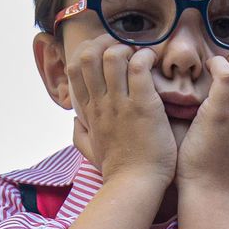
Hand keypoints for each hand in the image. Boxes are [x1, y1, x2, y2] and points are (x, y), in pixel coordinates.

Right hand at [67, 35, 177, 187]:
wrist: (134, 185)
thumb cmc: (118, 169)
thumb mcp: (90, 150)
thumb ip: (80, 133)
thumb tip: (75, 121)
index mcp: (88, 111)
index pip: (74, 68)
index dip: (88, 52)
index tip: (105, 52)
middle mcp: (100, 103)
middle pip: (88, 55)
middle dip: (105, 42)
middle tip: (124, 47)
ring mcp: (119, 104)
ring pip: (112, 57)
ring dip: (128, 49)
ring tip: (141, 55)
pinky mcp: (142, 106)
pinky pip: (138, 68)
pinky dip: (146, 57)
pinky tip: (153, 62)